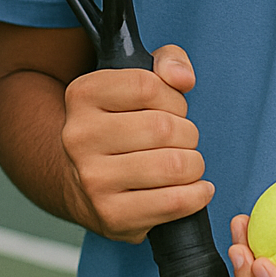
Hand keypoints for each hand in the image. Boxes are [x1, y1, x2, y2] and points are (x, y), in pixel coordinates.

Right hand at [60, 45, 213, 242]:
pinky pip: (173, 202)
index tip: (172, 108)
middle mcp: (79, 137)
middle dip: (187, 132)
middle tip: (180, 139)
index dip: (173, 97)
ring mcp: (93, 179)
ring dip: (193, 163)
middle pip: (163, 128)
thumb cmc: (121, 124)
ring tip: (185, 163)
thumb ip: (169, 61)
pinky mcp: (112, 215)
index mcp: (82, 95)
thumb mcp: (139, 78)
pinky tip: (194, 188)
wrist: (83, 181)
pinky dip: (196, 195)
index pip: (148, 86)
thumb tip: (183, 77)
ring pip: (173, 165)